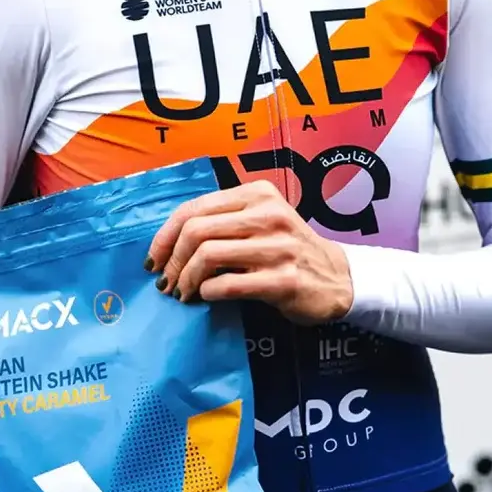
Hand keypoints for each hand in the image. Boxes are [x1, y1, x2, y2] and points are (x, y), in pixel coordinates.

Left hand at [147, 180, 353, 324]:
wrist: (337, 279)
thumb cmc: (288, 250)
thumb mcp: (261, 222)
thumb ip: (223, 222)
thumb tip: (168, 245)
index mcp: (257, 194)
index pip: (194, 208)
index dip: (165, 235)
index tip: (154, 258)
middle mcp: (268, 215)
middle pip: (196, 231)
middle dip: (172, 261)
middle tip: (165, 281)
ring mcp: (278, 247)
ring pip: (208, 256)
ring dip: (185, 279)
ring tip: (182, 293)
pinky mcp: (284, 280)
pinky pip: (228, 284)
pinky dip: (208, 292)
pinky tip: (206, 297)